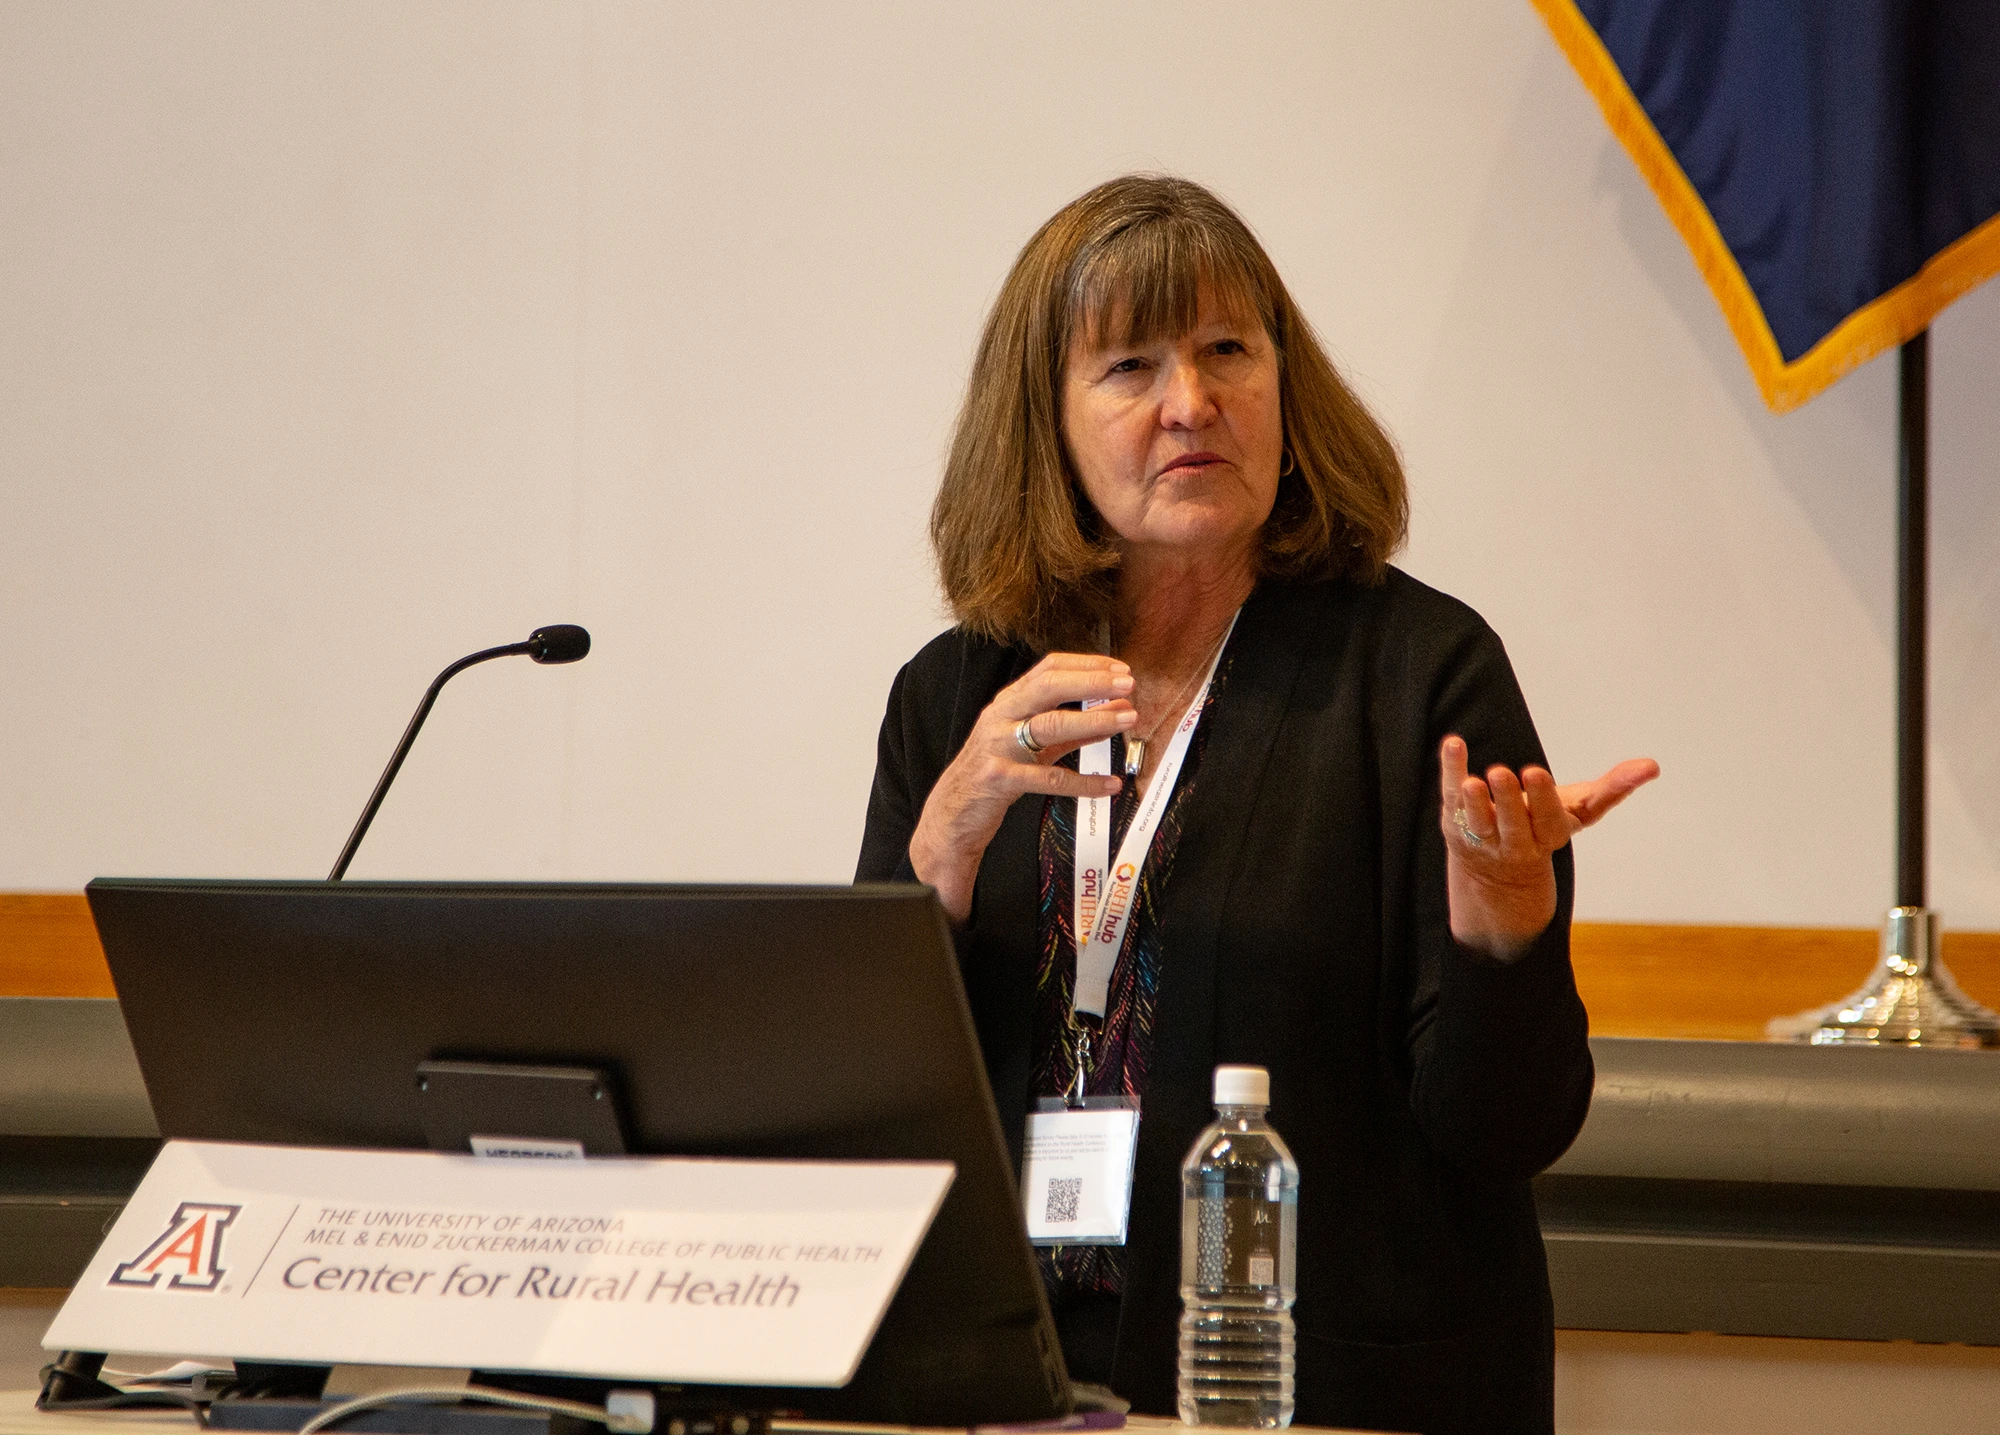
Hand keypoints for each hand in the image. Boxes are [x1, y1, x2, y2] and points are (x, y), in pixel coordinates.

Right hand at [911, 654, 1136, 923]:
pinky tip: (1109, 784)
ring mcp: (998, 747)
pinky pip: (1049, 779)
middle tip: (1128, 683)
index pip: (1048, 668)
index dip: (1086, 664)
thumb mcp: (1032, 745)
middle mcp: (1001, 717)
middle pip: (1048, 687)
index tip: (1120, 668)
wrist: (951, 813)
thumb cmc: (994, 772)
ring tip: (1127, 719)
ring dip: (1094, 720)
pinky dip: (1084, 782)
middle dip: (1091, 681)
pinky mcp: (999, 779)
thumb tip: (1115, 714)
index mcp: (1008, 702)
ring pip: (1050, 725)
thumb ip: (1072, 731)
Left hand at [1439, 736, 1658, 960]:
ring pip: (1477, 823)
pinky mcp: (1455, 823)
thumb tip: (1652, 765)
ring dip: (1474, 802)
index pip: (1547, 821)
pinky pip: (1450, 799)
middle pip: (1511, 825)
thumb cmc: (1545, 824)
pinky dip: (1450, 772)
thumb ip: (1613, 787)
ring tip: (1473, 781)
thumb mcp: (1580, 809)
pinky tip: (1453, 743)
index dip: (1541, 799)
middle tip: (1502, 772)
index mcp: (1548, 836)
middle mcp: (1515, 842)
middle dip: (1508, 800)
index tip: (1535, 772)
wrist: (1498, 868)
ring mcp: (1483, 836)